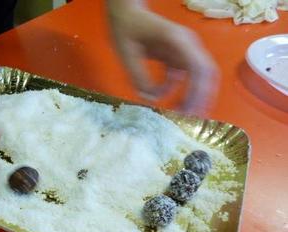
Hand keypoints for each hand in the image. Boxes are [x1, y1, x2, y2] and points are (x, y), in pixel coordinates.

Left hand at [107, 0, 218, 114]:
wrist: (126, 12)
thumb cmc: (126, 27)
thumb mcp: (126, 53)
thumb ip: (137, 76)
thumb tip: (150, 99)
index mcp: (177, 41)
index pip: (198, 67)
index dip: (197, 90)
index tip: (190, 109)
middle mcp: (186, 46)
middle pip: (206, 73)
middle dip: (202, 97)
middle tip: (193, 118)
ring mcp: (184, 52)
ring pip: (199, 77)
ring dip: (194, 96)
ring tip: (184, 115)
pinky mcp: (177, 58)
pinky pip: (185, 78)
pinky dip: (182, 92)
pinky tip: (171, 103)